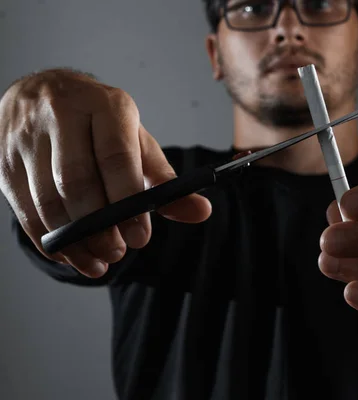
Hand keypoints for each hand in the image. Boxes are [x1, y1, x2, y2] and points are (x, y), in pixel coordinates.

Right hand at [0, 69, 211, 277]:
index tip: (140, 237)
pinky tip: (72, 255)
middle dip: (99, 226)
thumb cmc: (99, 123)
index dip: (129, 202)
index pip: (116, 157)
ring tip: (100, 259)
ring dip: (74, 240)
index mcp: (106, 106)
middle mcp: (62, 113)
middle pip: (76, 181)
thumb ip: (166, 180)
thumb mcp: (137, 142)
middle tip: (118, 252)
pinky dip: (49, 241)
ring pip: (46, 199)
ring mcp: (26, 136)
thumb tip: (201, 212)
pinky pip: (24, 209)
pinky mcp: (4, 160)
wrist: (41, 92)